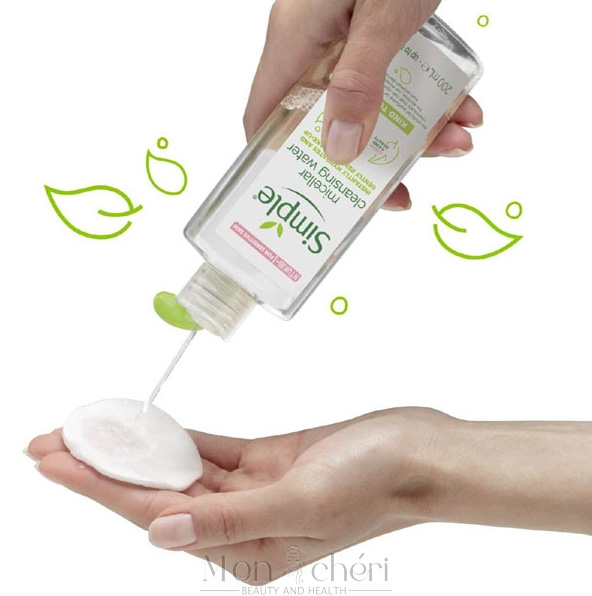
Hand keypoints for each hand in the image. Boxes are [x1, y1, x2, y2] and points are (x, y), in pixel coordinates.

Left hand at [28, 408, 444, 582]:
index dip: (102, 486)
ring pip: (182, 469)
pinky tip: (149, 428)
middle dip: (105, 468)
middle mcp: (245, 524)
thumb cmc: (375, 481)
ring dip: (138, 450)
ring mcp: (255, 489)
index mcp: (249, 550)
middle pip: (160, 493)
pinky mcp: (268, 460)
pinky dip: (178, 437)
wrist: (417, 450)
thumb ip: (230, 520)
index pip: (158, 515)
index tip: (55, 461)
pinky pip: (211, 449)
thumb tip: (161, 533)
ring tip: (89, 433)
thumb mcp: (303, 504)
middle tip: (51, 444)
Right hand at [243, 0, 482, 209]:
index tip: (313, 197)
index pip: (264, 118)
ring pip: (369, 106)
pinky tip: (463, 106)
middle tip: (403, 186)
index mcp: (294, 42)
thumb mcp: (382, 16)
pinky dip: (429, 98)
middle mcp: (313, 46)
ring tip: (457, 140)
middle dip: (369, 158)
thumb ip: (359, 82)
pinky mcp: (376, 33)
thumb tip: (340, 151)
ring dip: (414, 132)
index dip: (279, 164)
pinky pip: (394, 79)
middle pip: (327, 124)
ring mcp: (346, 40)